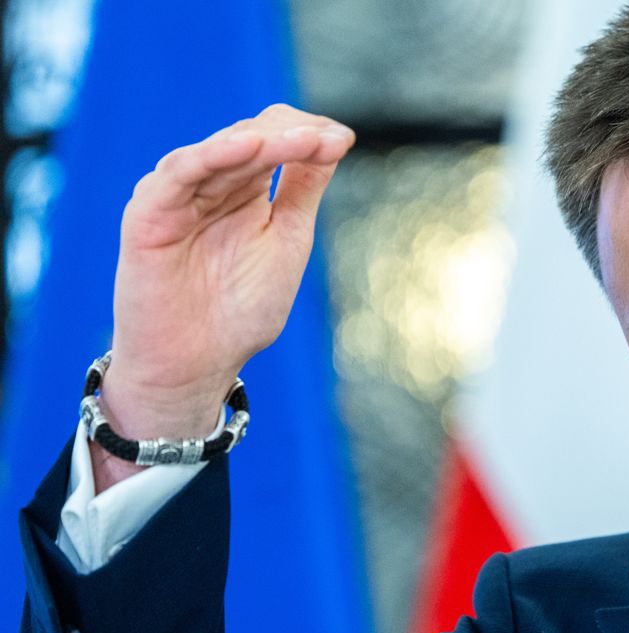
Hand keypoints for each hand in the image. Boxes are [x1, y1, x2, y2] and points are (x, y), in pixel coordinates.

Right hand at [92, 104, 354, 490]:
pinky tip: (246, 146)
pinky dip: (212, 156)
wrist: (197, 364)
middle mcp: (210, 184)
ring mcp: (178, 196)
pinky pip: (177, 175)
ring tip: (303, 140)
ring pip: (219, 150)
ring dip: (264, 140)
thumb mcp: (286, 238)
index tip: (343, 140)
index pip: (273, 138)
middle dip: (293, 136)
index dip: (308, 134)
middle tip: (329, 140)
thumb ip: (303, 188)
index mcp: (244, 188)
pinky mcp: (148, 214)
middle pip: (251, 136)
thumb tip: (334, 138)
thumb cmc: (241, 309)